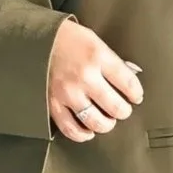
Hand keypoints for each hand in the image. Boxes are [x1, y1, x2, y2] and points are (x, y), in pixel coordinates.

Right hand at [46, 17, 143, 142]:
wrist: (36, 39)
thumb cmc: (67, 38)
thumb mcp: (95, 41)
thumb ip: (112, 61)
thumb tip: (131, 77)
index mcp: (98, 57)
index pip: (128, 83)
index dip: (136, 94)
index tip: (135, 96)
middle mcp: (85, 77)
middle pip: (116, 107)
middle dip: (123, 110)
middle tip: (122, 109)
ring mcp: (68, 93)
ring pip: (96, 122)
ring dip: (106, 124)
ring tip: (107, 119)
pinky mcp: (53, 104)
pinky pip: (71, 128)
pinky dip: (82, 134)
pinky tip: (88, 131)